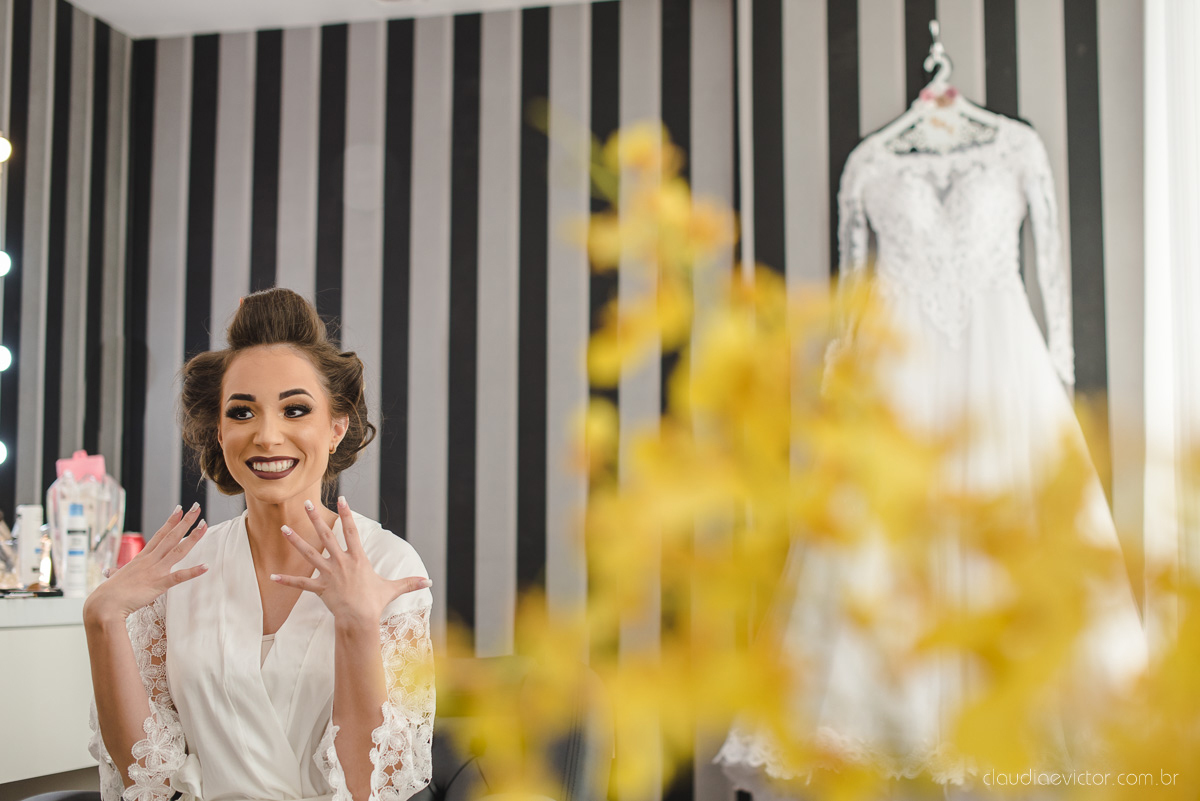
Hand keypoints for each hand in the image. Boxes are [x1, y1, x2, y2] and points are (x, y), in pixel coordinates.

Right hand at [83, 503, 208, 623]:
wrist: (104, 604)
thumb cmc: (109, 593)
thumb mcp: (116, 578)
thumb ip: (116, 573)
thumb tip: (109, 572)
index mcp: (142, 558)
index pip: (159, 535)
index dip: (170, 522)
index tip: (179, 509)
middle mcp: (150, 560)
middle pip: (171, 537)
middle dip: (185, 521)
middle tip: (197, 506)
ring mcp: (155, 571)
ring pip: (178, 550)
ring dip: (193, 537)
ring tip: (205, 524)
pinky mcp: (158, 584)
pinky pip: (178, 577)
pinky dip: (193, 572)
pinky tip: (205, 566)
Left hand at [272, 496, 430, 625]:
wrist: (361, 619)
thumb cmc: (375, 603)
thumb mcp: (393, 589)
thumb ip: (409, 583)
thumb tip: (428, 581)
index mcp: (358, 558)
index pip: (352, 531)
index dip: (347, 514)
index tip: (342, 499)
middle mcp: (341, 562)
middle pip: (326, 535)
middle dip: (316, 519)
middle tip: (306, 503)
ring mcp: (329, 574)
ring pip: (309, 553)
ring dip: (296, 541)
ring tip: (283, 528)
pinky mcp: (320, 588)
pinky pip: (301, 583)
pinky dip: (287, 580)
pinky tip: (272, 576)